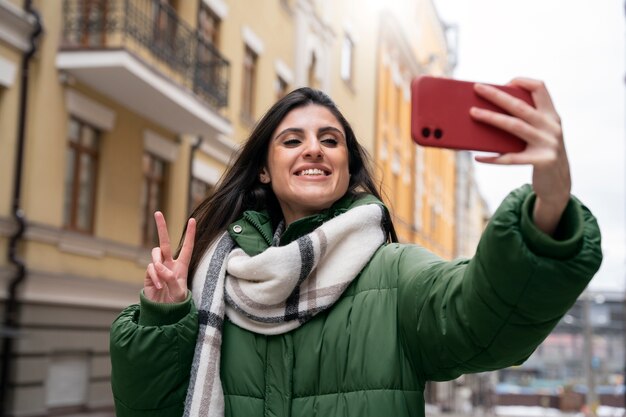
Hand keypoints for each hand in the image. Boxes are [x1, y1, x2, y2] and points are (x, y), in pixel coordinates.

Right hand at [144, 212, 195, 302]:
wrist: (163, 312)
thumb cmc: (176, 303)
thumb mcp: (178, 292)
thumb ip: (171, 279)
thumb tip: (161, 267)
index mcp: (182, 265)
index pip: (187, 247)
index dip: (190, 234)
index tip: (192, 220)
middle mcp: (170, 263)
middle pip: (165, 242)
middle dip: (161, 227)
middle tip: (158, 213)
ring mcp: (158, 268)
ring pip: (155, 254)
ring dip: (158, 264)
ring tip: (162, 281)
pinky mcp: (149, 274)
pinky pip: (150, 268)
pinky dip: (154, 276)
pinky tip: (158, 286)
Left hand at [470, 78, 570, 235]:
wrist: (559, 183)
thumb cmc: (540, 154)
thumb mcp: (539, 135)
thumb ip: (524, 123)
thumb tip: (488, 112)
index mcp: (552, 116)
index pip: (541, 88)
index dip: (523, 82)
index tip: (505, 82)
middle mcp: (552, 127)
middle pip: (520, 106)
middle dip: (497, 95)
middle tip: (477, 88)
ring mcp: (549, 144)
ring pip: (515, 126)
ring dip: (491, 118)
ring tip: (473, 113)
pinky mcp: (543, 161)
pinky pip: (512, 158)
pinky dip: (493, 157)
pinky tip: (478, 156)